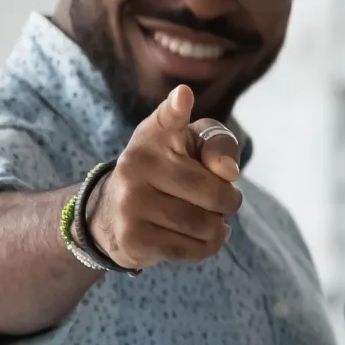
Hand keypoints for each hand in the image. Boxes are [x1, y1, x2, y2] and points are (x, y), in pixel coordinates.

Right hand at [91, 85, 244, 269]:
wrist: (115, 213)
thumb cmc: (171, 172)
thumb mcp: (194, 147)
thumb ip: (219, 146)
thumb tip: (228, 170)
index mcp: (153, 136)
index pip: (168, 119)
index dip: (177, 109)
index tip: (183, 96)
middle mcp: (136, 165)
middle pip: (216, 193)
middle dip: (229, 202)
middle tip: (220, 200)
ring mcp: (130, 203)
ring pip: (208, 225)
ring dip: (218, 226)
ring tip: (204, 218)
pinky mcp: (133, 238)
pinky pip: (195, 249)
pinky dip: (207, 245)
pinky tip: (197, 235)